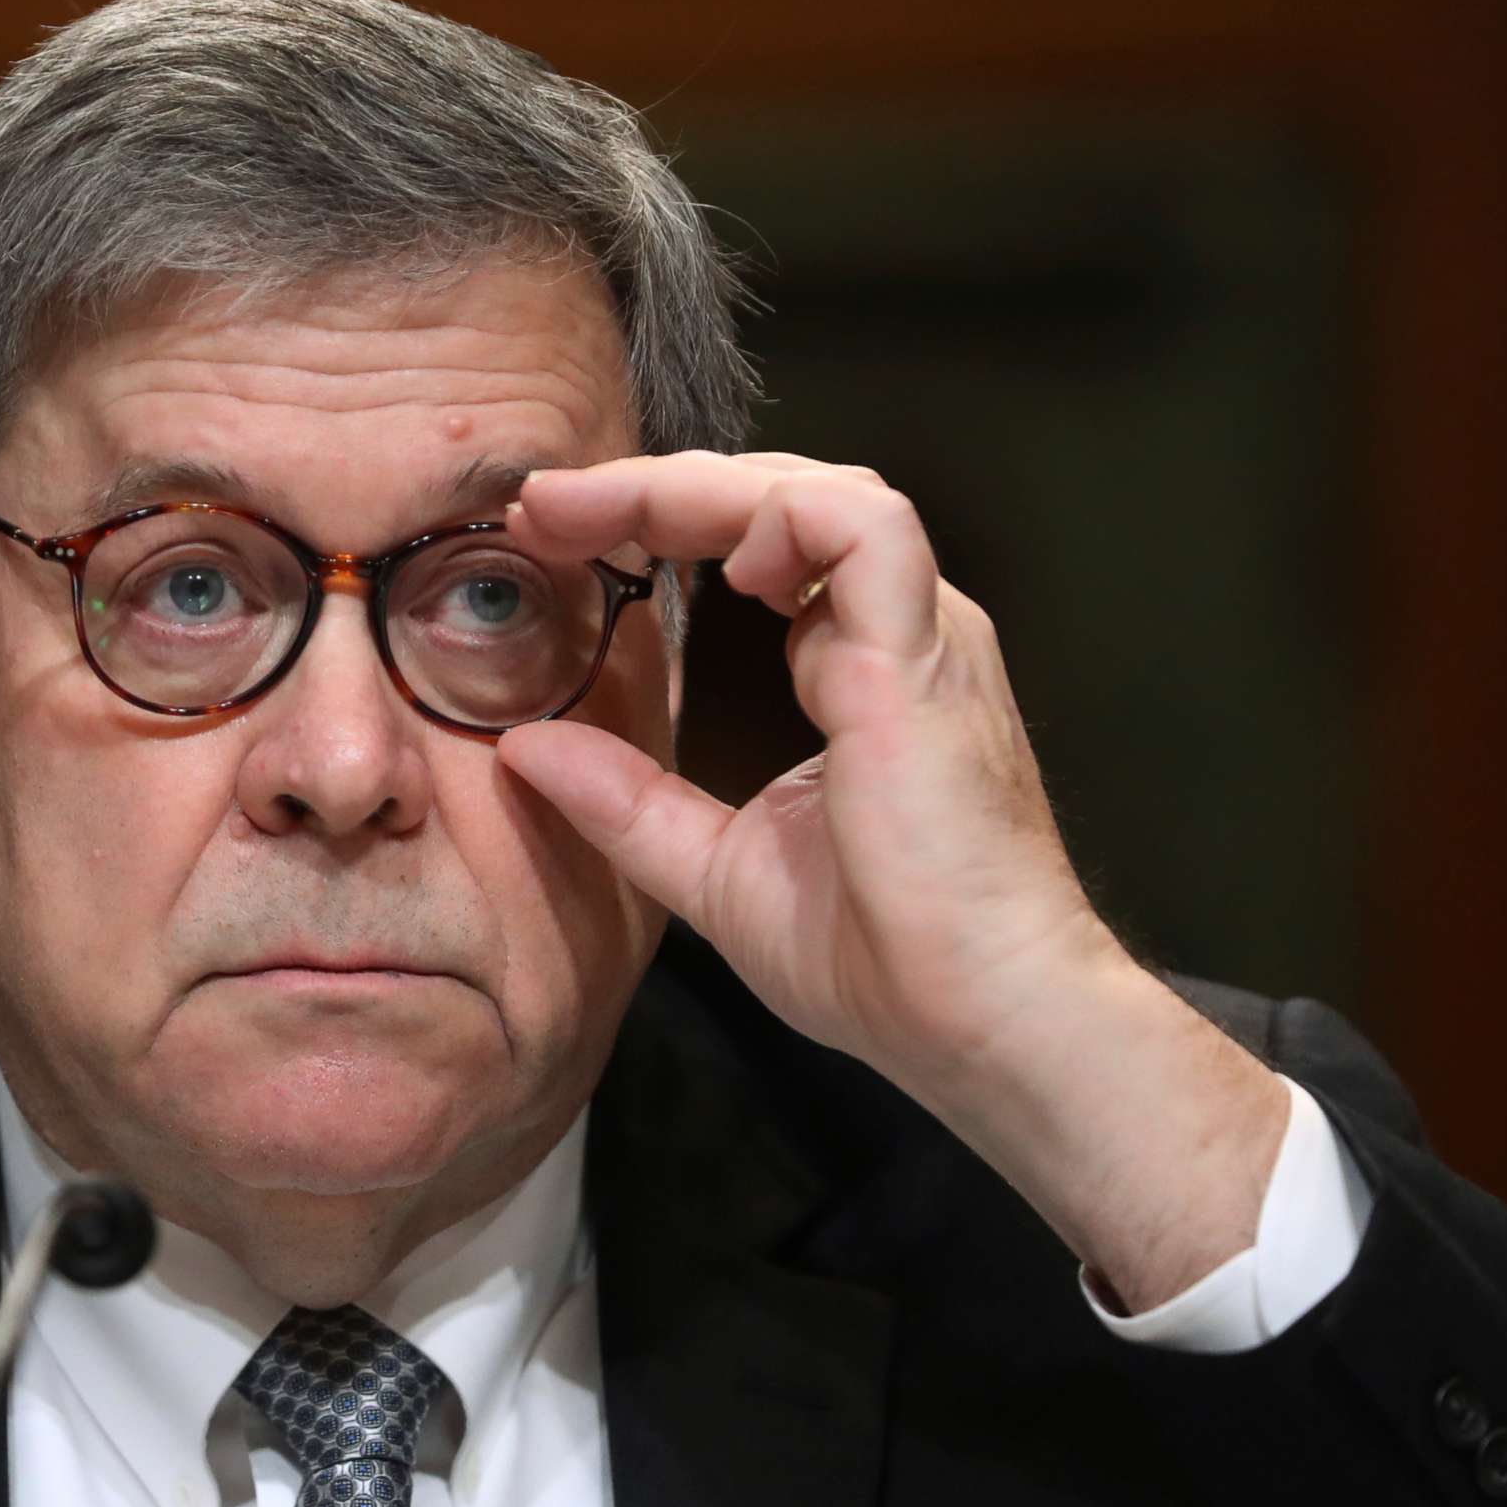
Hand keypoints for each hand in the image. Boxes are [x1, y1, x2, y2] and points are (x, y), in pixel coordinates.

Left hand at [501, 451, 1287, 1307]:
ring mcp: (921, 638)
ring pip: (821, 490)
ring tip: (598, 509)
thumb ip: (625, 801)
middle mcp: (899, 633)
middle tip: (544, 504)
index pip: (762, 548)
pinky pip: (861, 527)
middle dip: (656, 485)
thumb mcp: (714, 869)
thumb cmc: (884, 961)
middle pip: (782, 498)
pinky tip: (717, 558)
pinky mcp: (922, 658)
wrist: (982, 1022)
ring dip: (700, 485)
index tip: (555, 536)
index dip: (659, 523)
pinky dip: (778, 517)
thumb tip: (523, 750)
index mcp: (858, 668)